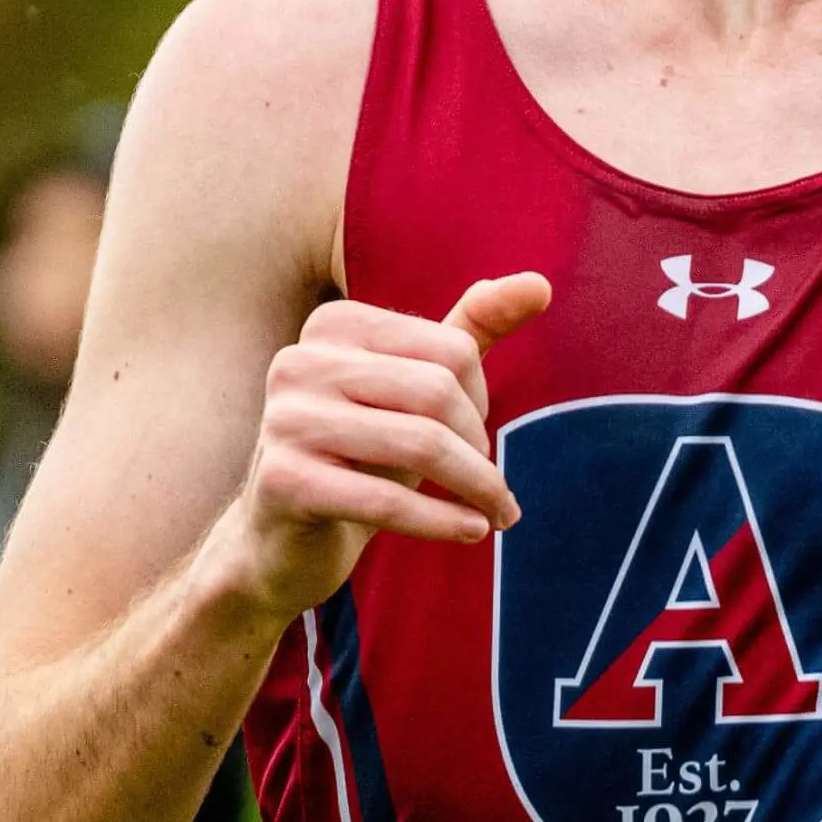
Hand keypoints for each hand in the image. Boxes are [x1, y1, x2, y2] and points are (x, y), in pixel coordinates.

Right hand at [200, 274, 550, 627]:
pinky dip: (442, 520)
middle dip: (479, 447)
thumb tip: (540, 284)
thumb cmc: (361, 452)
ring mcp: (285, 419)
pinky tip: (470, 531)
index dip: (480, 399)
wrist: (284, 538)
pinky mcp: (282, 481)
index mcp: (335, 324)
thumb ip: (472, 330)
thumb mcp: (416, 385)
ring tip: (499, 514)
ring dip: (477, 488)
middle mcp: (300, 360)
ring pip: (420, 444)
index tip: (474, 438)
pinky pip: (385, 500)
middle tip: (492, 487)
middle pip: (438, 392)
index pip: (452, 348)